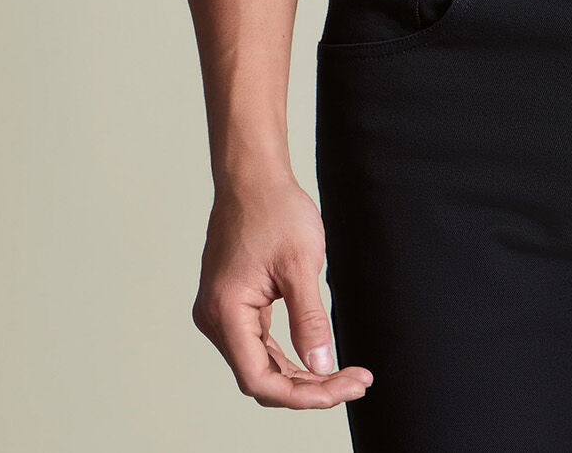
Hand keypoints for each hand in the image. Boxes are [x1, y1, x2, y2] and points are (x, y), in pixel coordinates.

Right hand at [192, 173, 373, 409]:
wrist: (254, 176)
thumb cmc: (274, 210)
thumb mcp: (301, 264)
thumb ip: (309, 320)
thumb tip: (321, 367)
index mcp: (226, 312)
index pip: (259, 379)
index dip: (302, 395)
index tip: (342, 388)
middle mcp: (216, 319)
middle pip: (261, 377)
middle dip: (309, 387)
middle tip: (356, 382)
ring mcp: (221, 313)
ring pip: (261, 364)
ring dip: (301, 375)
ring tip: (346, 375)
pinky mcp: (233, 304)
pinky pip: (259, 344)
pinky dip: (288, 355)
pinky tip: (317, 357)